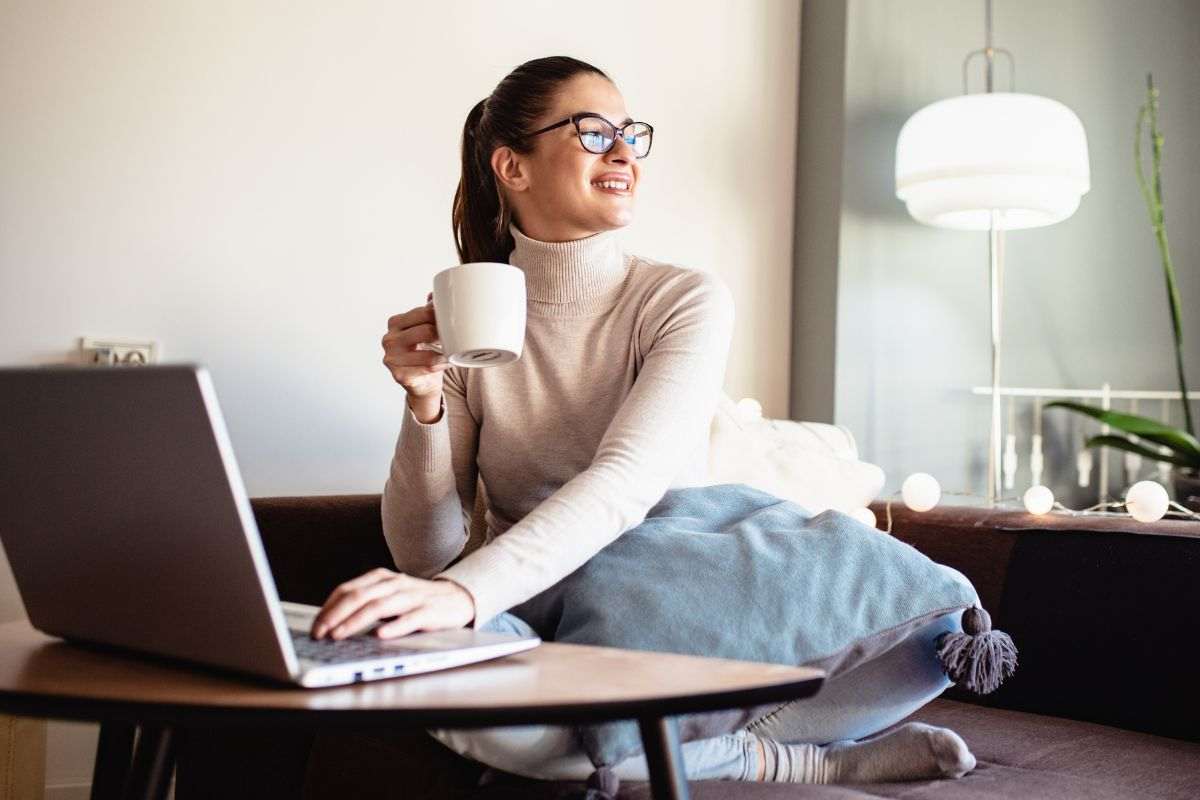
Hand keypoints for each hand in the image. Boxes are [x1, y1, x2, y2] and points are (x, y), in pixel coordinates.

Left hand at [310, 568, 475, 639]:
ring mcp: (413, 597)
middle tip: (320, 633)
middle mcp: (395, 584)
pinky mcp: (430, 612)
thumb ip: (365, 603)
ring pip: (380, 606)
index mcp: (382, 579)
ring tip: (339, 635)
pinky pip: (410, 618)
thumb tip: (332, 622)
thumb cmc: (417, 601)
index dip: (328, 608)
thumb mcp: (389, 596)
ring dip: (356, 621)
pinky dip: (394, 627)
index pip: (348, 590)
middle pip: (359, 596)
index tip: (315, 626)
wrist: (459, 598)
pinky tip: (380, 636)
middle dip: (335, 615)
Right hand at [382, 292, 448, 404]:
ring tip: (454, 351)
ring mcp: (392, 358)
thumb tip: (435, 294)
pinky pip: (428, 367)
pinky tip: (447, 362)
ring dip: (446, 352)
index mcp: (395, 323)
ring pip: (428, 351)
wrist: (421, 383)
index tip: (453, 319)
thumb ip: (428, 312)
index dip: (441, 316)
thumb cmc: (423, 352)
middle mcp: (389, 339)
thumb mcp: (424, 329)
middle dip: (444, 334)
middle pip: (426, 330)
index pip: (422, 313)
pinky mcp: (399, 375)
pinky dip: (442, 364)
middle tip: (456, 337)